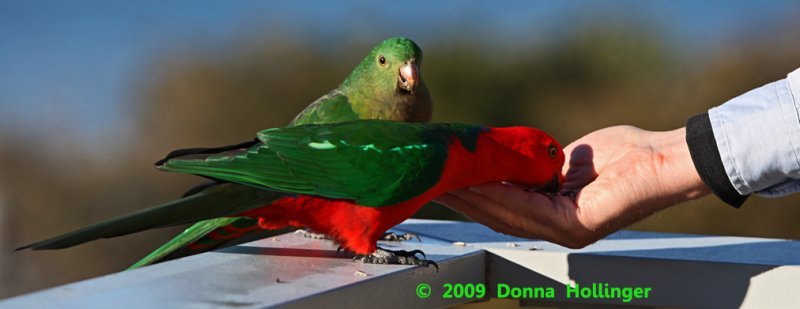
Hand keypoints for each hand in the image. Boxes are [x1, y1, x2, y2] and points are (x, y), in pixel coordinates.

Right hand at [434, 126, 710, 247]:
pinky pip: (527, 209)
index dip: (472, 194)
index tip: (443, 176)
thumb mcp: (568, 159)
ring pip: (507, 215)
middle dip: (462, 197)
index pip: (505, 207)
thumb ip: (538, 166)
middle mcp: (557, 229)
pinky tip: (476, 182)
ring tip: (444, 180)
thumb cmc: (626, 155)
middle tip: (431, 179)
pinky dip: (498, 195)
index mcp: (555, 214)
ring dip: (472, 197)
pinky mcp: (574, 225)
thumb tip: (506, 160)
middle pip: (498, 215)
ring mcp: (565, 231)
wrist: (663, 159)